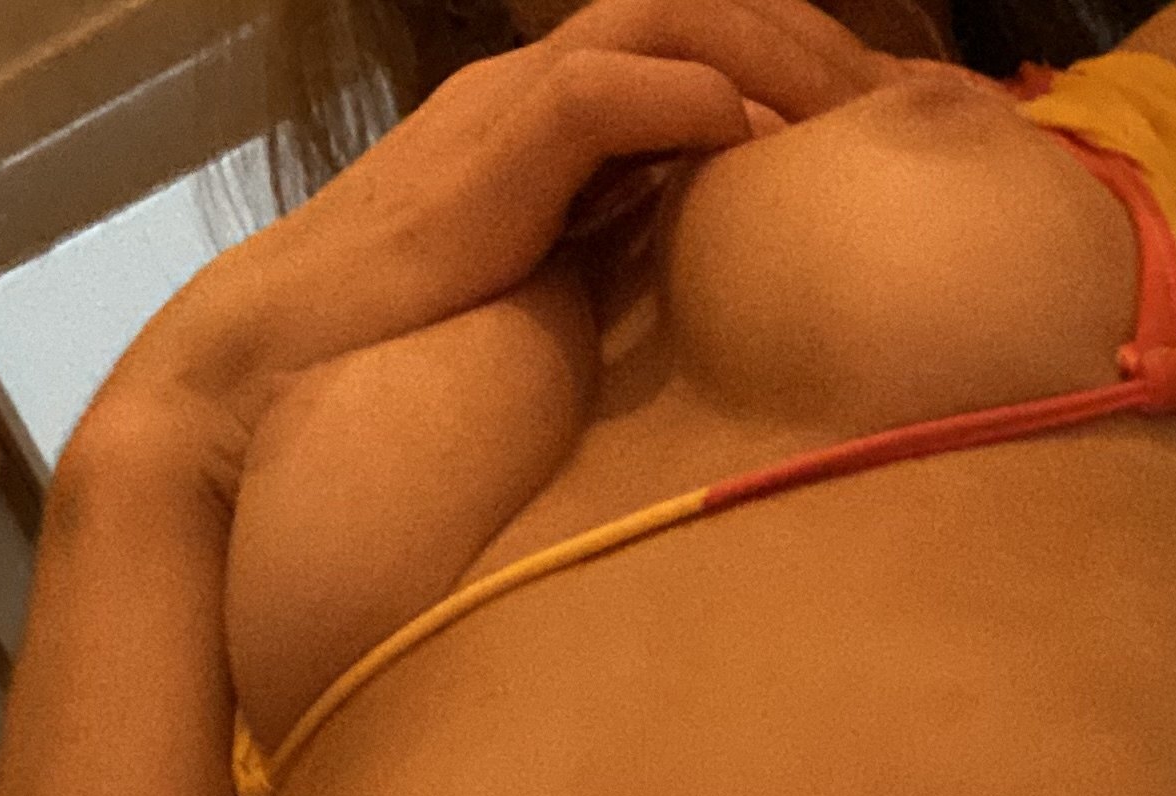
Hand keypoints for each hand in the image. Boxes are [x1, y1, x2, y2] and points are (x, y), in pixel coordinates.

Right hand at [79, 0, 890, 510]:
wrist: (269, 380)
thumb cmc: (409, 377)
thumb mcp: (555, 325)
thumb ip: (631, 301)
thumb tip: (730, 344)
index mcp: (562, 136)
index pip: (705, 63)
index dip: (800, 84)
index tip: (887, 137)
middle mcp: (542, 101)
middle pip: (707, 18)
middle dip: (810, 48)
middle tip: (907, 104)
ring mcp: (513, 114)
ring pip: (672, 25)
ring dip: (771, 59)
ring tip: (853, 112)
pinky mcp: (490, 149)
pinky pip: (611, 88)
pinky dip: (695, 103)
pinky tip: (766, 142)